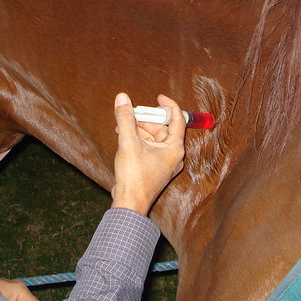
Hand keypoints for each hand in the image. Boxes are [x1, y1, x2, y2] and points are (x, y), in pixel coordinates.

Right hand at [111, 92, 185, 215]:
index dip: (169, 106)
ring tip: (122, 125)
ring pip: (154, 138)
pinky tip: (123, 137)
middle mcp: (172, 155)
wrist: (130, 203)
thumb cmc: (134, 176)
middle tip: (131, 113)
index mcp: (174, 148)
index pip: (177, 120)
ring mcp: (164, 163)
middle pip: (162, 128)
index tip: (158, 97)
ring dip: (139, 130)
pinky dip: (138, 140)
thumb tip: (122, 98)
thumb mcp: (128, 142)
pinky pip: (149, 148)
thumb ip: (126, 118)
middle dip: (146, 119)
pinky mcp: (154, 168)